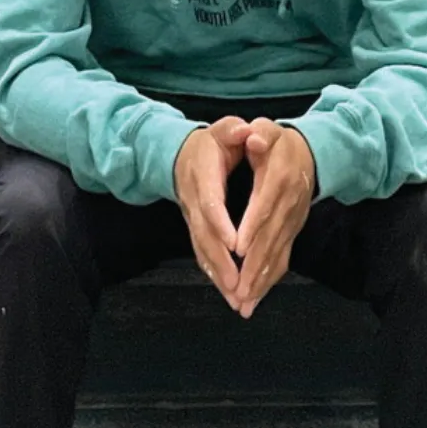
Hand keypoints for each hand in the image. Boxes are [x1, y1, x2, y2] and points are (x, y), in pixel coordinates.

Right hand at [175, 117, 251, 311]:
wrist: (181, 154)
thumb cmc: (211, 142)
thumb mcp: (223, 129)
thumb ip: (233, 130)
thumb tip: (245, 131)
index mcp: (203, 174)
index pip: (210, 202)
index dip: (220, 223)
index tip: (235, 244)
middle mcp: (193, 200)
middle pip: (204, 234)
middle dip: (221, 261)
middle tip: (237, 285)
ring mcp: (192, 217)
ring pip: (202, 249)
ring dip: (218, 274)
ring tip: (235, 298)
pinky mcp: (195, 228)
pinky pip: (202, 253)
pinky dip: (214, 273)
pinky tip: (227, 291)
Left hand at [233, 120, 314, 318]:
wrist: (311, 152)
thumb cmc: (280, 142)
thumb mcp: (269, 130)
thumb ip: (261, 134)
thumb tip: (253, 138)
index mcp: (279, 179)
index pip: (265, 205)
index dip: (253, 226)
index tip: (239, 248)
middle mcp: (289, 204)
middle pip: (271, 238)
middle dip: (254, 266)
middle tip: (237, 290)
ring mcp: (293, 221)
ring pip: (277, 254)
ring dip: (260, 280)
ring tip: (244, 302)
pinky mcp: (293, 231)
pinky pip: (283, 258)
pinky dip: (269, 279)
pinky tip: (257, 297)